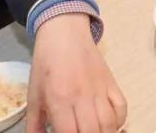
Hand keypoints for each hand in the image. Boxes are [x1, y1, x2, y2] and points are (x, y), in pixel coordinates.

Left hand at [27, 14, 126, 132]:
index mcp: (59, 98)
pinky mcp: (112, 82)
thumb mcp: (34, 93)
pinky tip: (110, 125)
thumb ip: (34, 122)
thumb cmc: (46, 62)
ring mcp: (100, 89)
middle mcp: (82, 96)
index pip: (69, 132)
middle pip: (92, 131)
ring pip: (109, 123)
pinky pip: (122, 106)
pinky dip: (119, 121)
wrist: (65, 32)